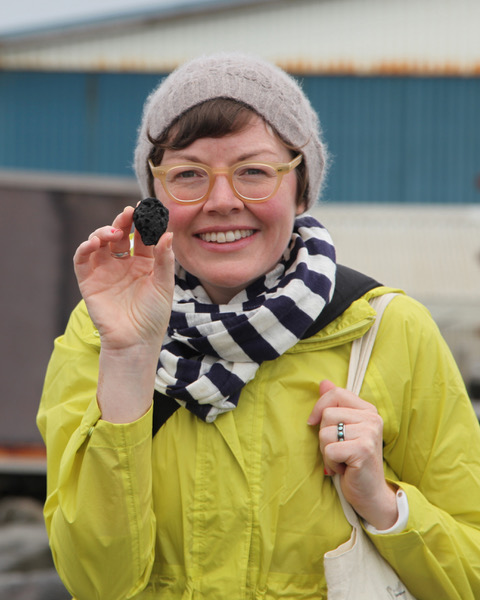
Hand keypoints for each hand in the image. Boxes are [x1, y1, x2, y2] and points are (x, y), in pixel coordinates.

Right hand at [73, 206, 174, 353]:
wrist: (136, 341)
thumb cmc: (153, 316)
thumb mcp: (163, 285)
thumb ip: (164, 259)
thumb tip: (168, 233)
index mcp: (144, 263)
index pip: (142, 237)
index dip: (143, 223)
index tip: (146, 209)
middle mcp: (124, 264)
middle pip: (120, 235)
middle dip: (123, 222)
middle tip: (129, 213)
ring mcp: (105, 271)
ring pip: (100, 242)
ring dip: (104, 232)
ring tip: (113, 233)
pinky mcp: (89, 281)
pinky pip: (82, 259)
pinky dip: (85, 248)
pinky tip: (94, 242)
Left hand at [308, 380, 397, 529]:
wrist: (371, 493)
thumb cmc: (353, 461)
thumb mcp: (344, 429)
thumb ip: (336, 405)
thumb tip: (323, 382)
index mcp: (368, 410)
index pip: (336, 393)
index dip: (319, 407)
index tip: (314, 422)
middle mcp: (372, 418)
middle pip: (327, 414)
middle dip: (324, 436)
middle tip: (339, 450)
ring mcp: (369, 434)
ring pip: (325, 433)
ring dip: (327, 451)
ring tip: (342, 459)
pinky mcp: (363, 450)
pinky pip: (329, 450)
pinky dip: (330, 463)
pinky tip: (344, 468)